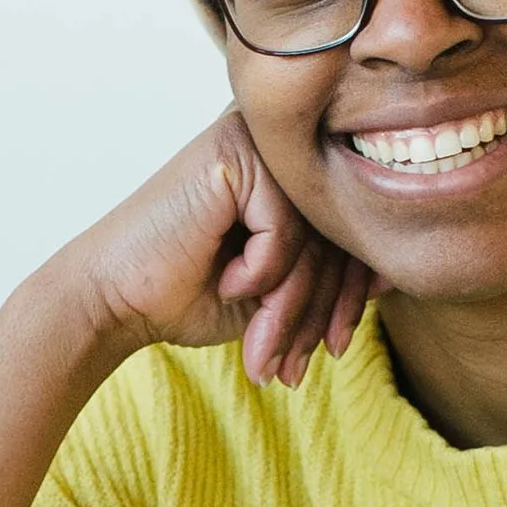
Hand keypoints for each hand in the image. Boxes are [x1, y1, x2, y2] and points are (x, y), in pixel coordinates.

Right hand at [59, 111, 372, 389]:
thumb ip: (327, 276)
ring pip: (314, 235)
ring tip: (264, 348)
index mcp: (290, 169)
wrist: (114, 299)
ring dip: (291, 306)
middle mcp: (278, 144)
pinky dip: (260, 271)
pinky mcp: (234, 152)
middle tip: (294, 365)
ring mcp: (257, 141)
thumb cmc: (188, 292)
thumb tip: (392, 274)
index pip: (347, 229)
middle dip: (321, 311)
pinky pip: (284, 227)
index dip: (349, 294)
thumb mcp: (276, 292)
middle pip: (336, 233)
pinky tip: (226, 281)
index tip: (336, 345)